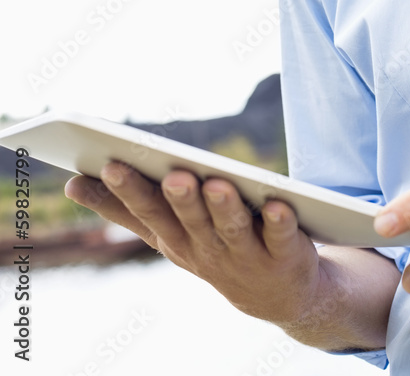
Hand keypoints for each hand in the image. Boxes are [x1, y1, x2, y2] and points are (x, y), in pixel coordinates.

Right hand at [65, 164, 322, 325]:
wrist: (276, 295)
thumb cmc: (212, 247)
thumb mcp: (169, 232)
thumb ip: (127, 208)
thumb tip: (73, 181)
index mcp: (174, 237)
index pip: (145, 212)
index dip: (126, 191)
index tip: (107, 164)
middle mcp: (205, 248)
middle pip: (187, 219)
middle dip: (177, 197)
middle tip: (170, 173)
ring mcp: (245, 255)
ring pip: (231, 228)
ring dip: (223, 207)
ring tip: (215, 182)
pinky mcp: (285, 253)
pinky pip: (282, 236)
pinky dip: (279, 221)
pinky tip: (277, 204)